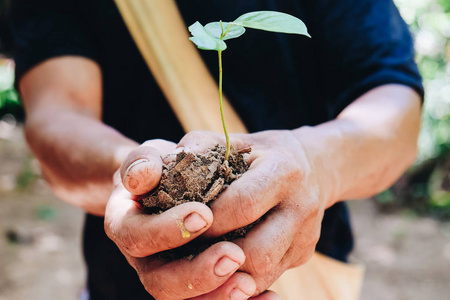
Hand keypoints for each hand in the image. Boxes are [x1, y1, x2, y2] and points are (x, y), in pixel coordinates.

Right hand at [104, 139, 260, 299]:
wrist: (173, 184)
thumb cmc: (164, 168)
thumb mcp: (151, 157)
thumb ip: (143, 163)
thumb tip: (143, 177)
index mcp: (126, 226)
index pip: (138, 237)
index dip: (167, 230)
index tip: (204, 214)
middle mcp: (144, 259)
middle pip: (161, 282)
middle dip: (198, 273)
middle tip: (233, 256)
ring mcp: (169, 275)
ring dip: (220, 296)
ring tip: (250, 284)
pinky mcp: (197, 284)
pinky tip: (269, 298)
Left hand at [178, 129, 332, 295]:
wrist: (314, 166)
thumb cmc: (263, 153)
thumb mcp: (236, 141)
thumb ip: (202, 146)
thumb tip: (165, 163)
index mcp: (284, 171)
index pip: (242, 204)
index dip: (208, 220)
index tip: (182, 225)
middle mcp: (301, 206)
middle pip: (258, 250)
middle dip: (216, 256)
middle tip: (186, 253)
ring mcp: (306, 235)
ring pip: (264, 272)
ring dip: (227, 275)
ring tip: (199, 264)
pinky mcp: (303, 253)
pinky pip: (268, 278)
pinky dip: (239, 279)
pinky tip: (218, 270)